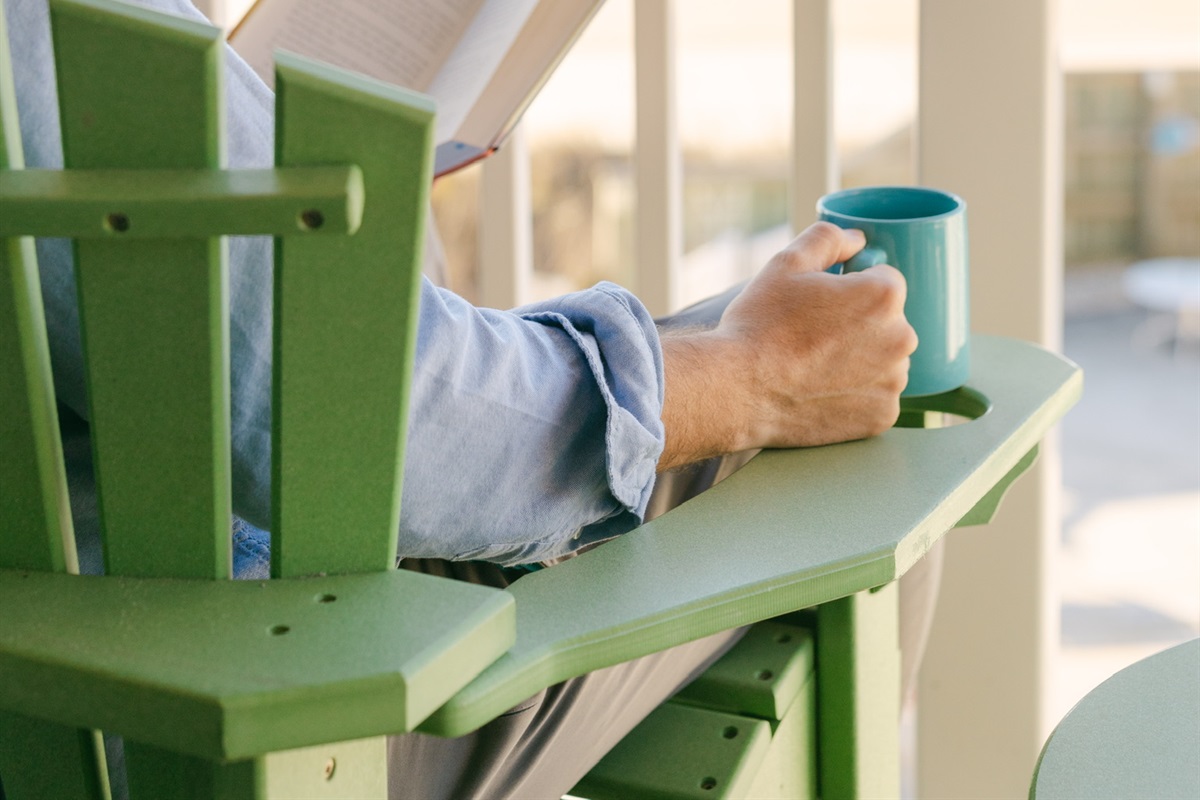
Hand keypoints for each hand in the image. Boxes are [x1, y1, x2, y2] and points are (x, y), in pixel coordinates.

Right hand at [658, 222, 916, 469]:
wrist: (737, 389)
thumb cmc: (760, 324)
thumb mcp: (786, 264)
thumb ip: (828, 239)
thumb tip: (858, 239)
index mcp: (885, 295)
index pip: (884, 281)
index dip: (851, 289)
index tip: (821, 306)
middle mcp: (901, 338)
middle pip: (888, 322)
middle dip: (860, 325)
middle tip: (814, 337)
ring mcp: (894, 382)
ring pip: (884, 361)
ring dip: (861, 360)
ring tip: (815, 366)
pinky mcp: (882, 417)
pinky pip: (877, 397)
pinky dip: (856, 395)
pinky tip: (822, 391)